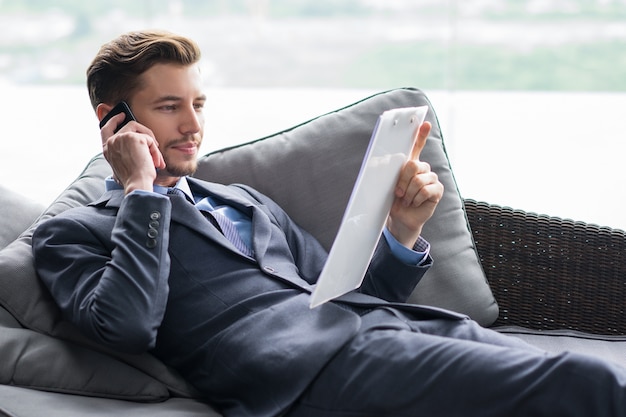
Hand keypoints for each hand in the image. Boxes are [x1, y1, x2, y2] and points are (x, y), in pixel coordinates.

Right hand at [100, 112, 165, 193]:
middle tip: (152, 138)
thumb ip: (124, 154)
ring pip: (142, 132)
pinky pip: (149, 139)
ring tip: (155, 159)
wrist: (137, 183)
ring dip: (151, 145)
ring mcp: (121, 137)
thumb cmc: (132, 179)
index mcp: (107, 149)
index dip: (113, 120)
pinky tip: (155, 161)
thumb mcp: (122, 166)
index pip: (106, 129)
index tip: (121, 115)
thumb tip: (136, 148)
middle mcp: (111, 141)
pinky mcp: (133, 137)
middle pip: (129, 125)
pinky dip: (155, 151)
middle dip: (143, 130)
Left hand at [387, 121, 442, 247]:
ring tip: (406, 199)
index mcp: (411, 164)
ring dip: (408, 193)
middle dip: (402, 180)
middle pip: (413, 165)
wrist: (401, 218)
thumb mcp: (386, 185)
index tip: (425, 123)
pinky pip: (425, 191)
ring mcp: (431, 178)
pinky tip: (414, 203)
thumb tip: (378, 161)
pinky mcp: (437, 190)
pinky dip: (416, 199)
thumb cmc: (394, 200)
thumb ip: (385, 171)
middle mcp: (423, 168)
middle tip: (398, 192)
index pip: (417, 146)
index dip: (421, 135)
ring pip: (418, 180)